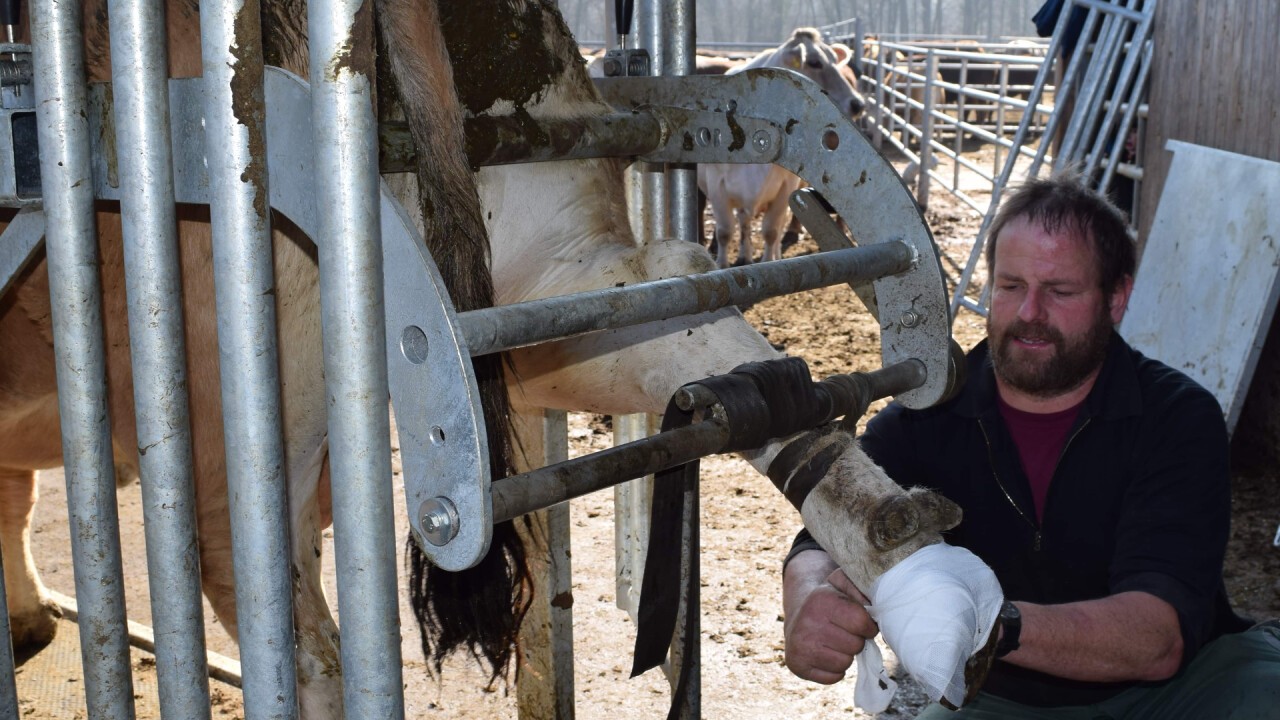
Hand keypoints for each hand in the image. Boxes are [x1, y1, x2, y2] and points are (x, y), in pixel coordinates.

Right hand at [784, 568, 879, 683]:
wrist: (798, 613)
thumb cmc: (829, 600)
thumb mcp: (844, 584)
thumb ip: (863, 588)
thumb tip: (878, 610)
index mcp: (821, 600)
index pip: (862, 623)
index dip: (868, 625)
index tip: (863, 622)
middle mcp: (807, 623)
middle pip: (855, 646)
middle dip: (856, 640)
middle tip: (845, 631)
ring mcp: (799, 646)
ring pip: (845, 663)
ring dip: (846, 654)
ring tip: (835, 642)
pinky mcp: (796, 665)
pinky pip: (834, 677)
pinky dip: (835, 668)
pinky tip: (826, 653)